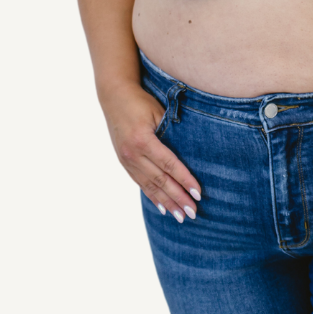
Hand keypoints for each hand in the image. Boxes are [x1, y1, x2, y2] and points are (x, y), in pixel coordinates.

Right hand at [100, 82, 200, 223]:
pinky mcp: (124, 162)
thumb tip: (190, 154)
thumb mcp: (158, 112)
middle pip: (160, 180)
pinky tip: (162, 208)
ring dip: (167, 203)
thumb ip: (170, 133)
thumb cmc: (141, 101)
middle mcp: (133, 154)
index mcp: (143, 140)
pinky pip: (140, 183)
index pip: (169, 165)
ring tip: (180, 216)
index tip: (198, 193)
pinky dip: (152, 196)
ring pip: (150, 186)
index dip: (184, 180)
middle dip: (178, 198)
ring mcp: (126, 160)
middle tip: (193, 213)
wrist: (114, 96)